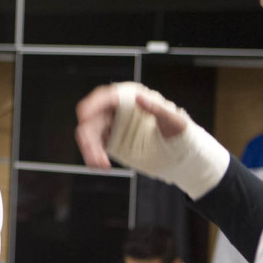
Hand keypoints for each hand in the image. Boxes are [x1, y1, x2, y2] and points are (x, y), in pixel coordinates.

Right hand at [75, 83, 191, 167]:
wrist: (179, 152)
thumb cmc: (179, 131)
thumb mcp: (173, 120)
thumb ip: (157, 109)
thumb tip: (139, 98)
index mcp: (129, 97)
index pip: (107, 97)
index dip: (93, 104)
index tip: (83, 115)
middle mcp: (117, 109)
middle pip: (93, 117)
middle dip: (89, 135)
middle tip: (93, 152)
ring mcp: (112, 125)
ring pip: (91, 133)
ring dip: (90, 148)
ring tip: (99, 164)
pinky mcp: (110, 140)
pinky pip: (95, 146)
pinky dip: (93, 155)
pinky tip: (99, 165)